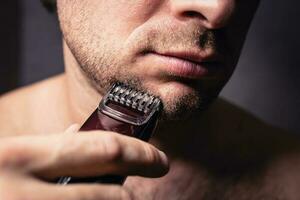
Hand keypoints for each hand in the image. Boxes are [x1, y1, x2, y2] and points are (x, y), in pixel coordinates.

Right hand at [0, 126, 168, 199]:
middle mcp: (23, 196)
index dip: (140, 153)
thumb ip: (46, 149)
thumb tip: (78, 134)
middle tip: (138, 192)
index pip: (103, 149)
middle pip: (111, 198)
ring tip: (115, 199)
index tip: (160, 160)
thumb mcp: (7, 155)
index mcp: (17, 157)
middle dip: (131, 196)